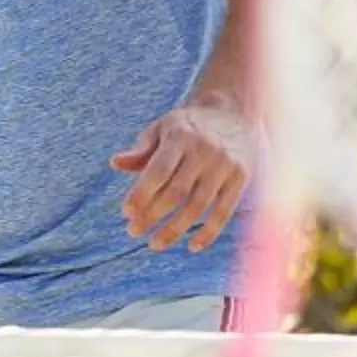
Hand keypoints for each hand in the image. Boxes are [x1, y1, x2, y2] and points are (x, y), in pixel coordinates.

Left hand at [109, 97, 254, 251]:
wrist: (233, 110)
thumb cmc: (188, 124)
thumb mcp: (163, 128)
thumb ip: (141, 149)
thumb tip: (115, 163)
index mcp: (180, 136)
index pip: (158, 171)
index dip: (141, 195)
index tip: (126, 214)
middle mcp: (204, 151)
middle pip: (176, 193)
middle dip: (152, 216)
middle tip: (133, 232)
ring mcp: (224, 165)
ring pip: (198, 206)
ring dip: (175, 230)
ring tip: (155, 244)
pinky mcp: (241, 177)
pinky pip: (224, 211)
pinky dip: (208, 232)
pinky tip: (192, 246)